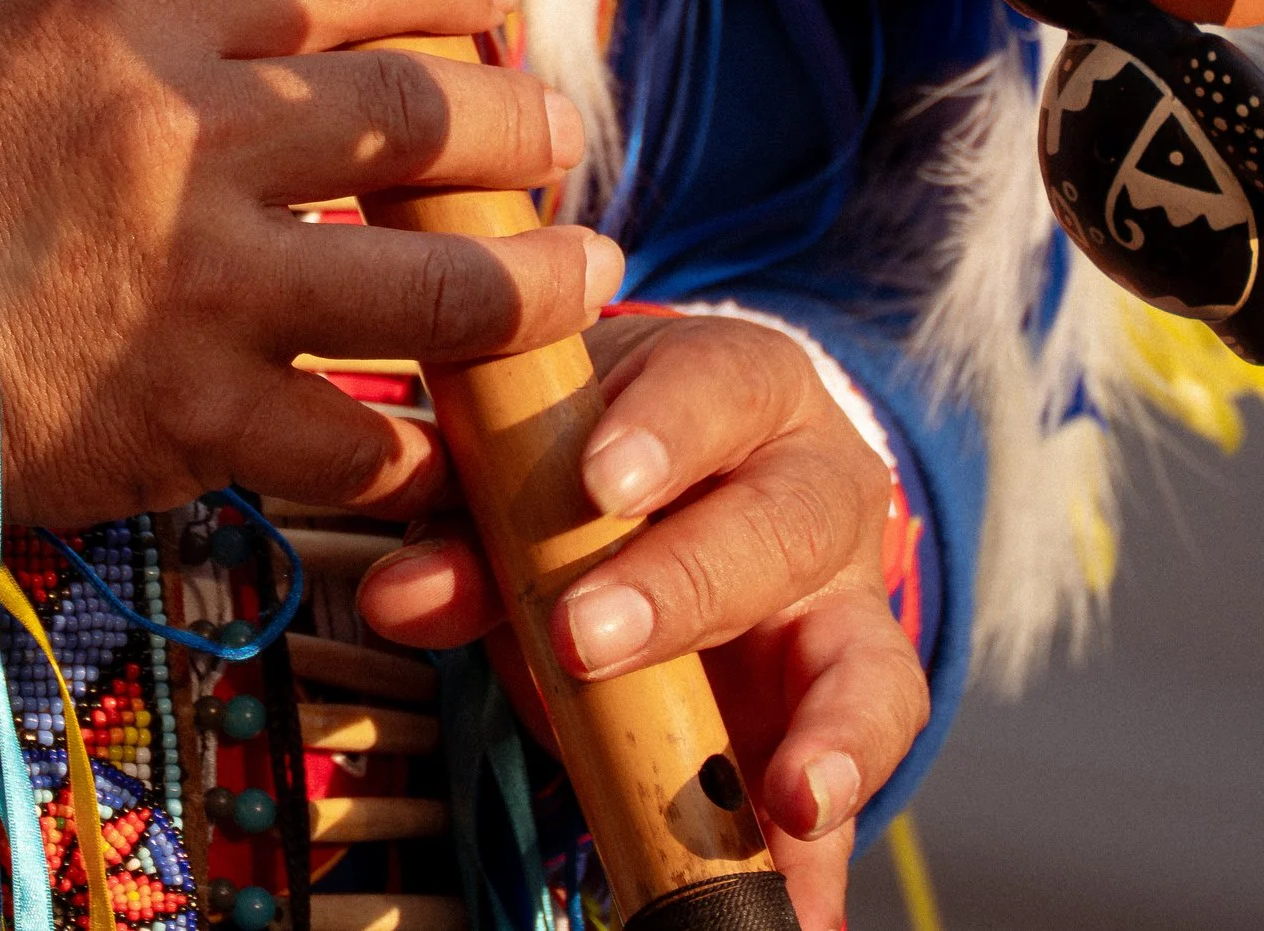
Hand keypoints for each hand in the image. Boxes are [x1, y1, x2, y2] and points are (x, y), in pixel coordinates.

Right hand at [0, 0, 623, 528]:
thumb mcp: (38, 27)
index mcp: (142, 19)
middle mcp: (187, 136)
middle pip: (423, 116)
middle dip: (525, 128)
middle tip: (566, 137)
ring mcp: (201, 286)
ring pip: (436, 288)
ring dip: (534, 285)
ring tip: (587, 273)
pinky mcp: (194, 419)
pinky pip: (362, 443)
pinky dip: (422, 446)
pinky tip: (456, 436)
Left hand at [355, 314, 926, 930]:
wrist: (700, 479)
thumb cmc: (605, 454)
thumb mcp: (536, 462)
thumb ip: (467, 519)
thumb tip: (398, 594)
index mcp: (739, 387)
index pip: (713, 386)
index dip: (661, 432)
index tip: (599, 480)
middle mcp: (817, 486)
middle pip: (777, 530)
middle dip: (681, 590)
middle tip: (586, 642)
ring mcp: (849, 605)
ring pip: (865, 662)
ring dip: (822, 740)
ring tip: (791, 804)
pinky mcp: (856, 707)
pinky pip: (855, 780)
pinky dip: (824, 853)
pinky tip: (802, 908)